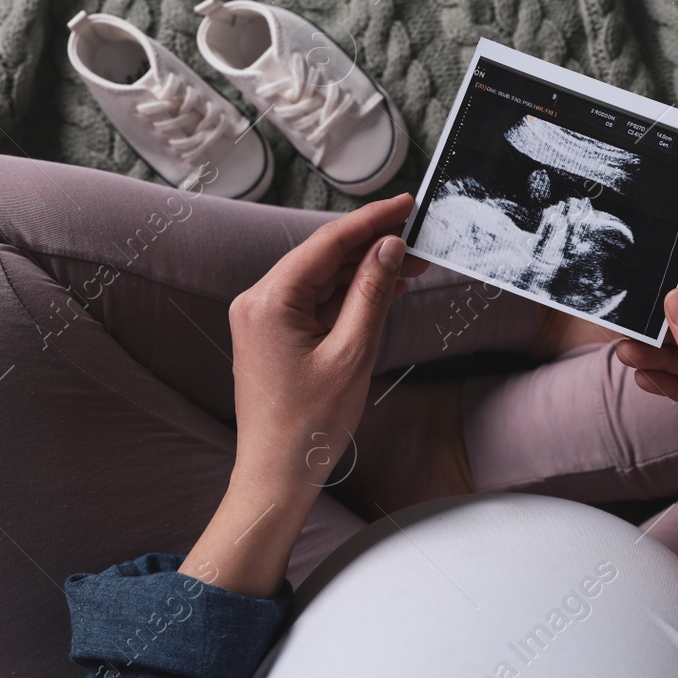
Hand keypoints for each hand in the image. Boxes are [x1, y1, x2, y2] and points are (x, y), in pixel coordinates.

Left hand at [227, 192, 424, 489]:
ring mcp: (264, 317)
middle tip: (418, 234)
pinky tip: (384, 288)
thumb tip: (389, 248)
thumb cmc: (309, 424)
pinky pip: (316, 301)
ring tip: (412, 263)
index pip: (327, 244)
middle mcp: (258, 301)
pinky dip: (349, 295)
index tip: (406, 204)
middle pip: (324, 256)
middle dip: (373, 245)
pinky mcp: (274, 334)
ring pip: (323, 278)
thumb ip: (371, 294)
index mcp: (268, 300)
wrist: (277, 473)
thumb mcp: (352, 353)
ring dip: (365, 270)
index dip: (372, 220)